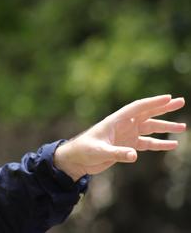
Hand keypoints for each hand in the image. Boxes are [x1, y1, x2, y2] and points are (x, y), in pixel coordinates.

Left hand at [54, 95, 185, 180]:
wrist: (76, 160)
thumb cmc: (84, 151)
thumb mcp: (100, 152)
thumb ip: (117, 153)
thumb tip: (135, 155)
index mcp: (116, 120)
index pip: (137, 108)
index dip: (153, 102)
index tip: (168, 98)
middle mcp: (123, 125)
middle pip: (147, 113)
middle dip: (163, 108)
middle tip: (181, 102)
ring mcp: (126, 135)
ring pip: (150, 128)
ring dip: (165, 127)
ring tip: (182, 127)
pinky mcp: (127, 146)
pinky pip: (147, 143)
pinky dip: (159, 143)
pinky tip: (172, 145)